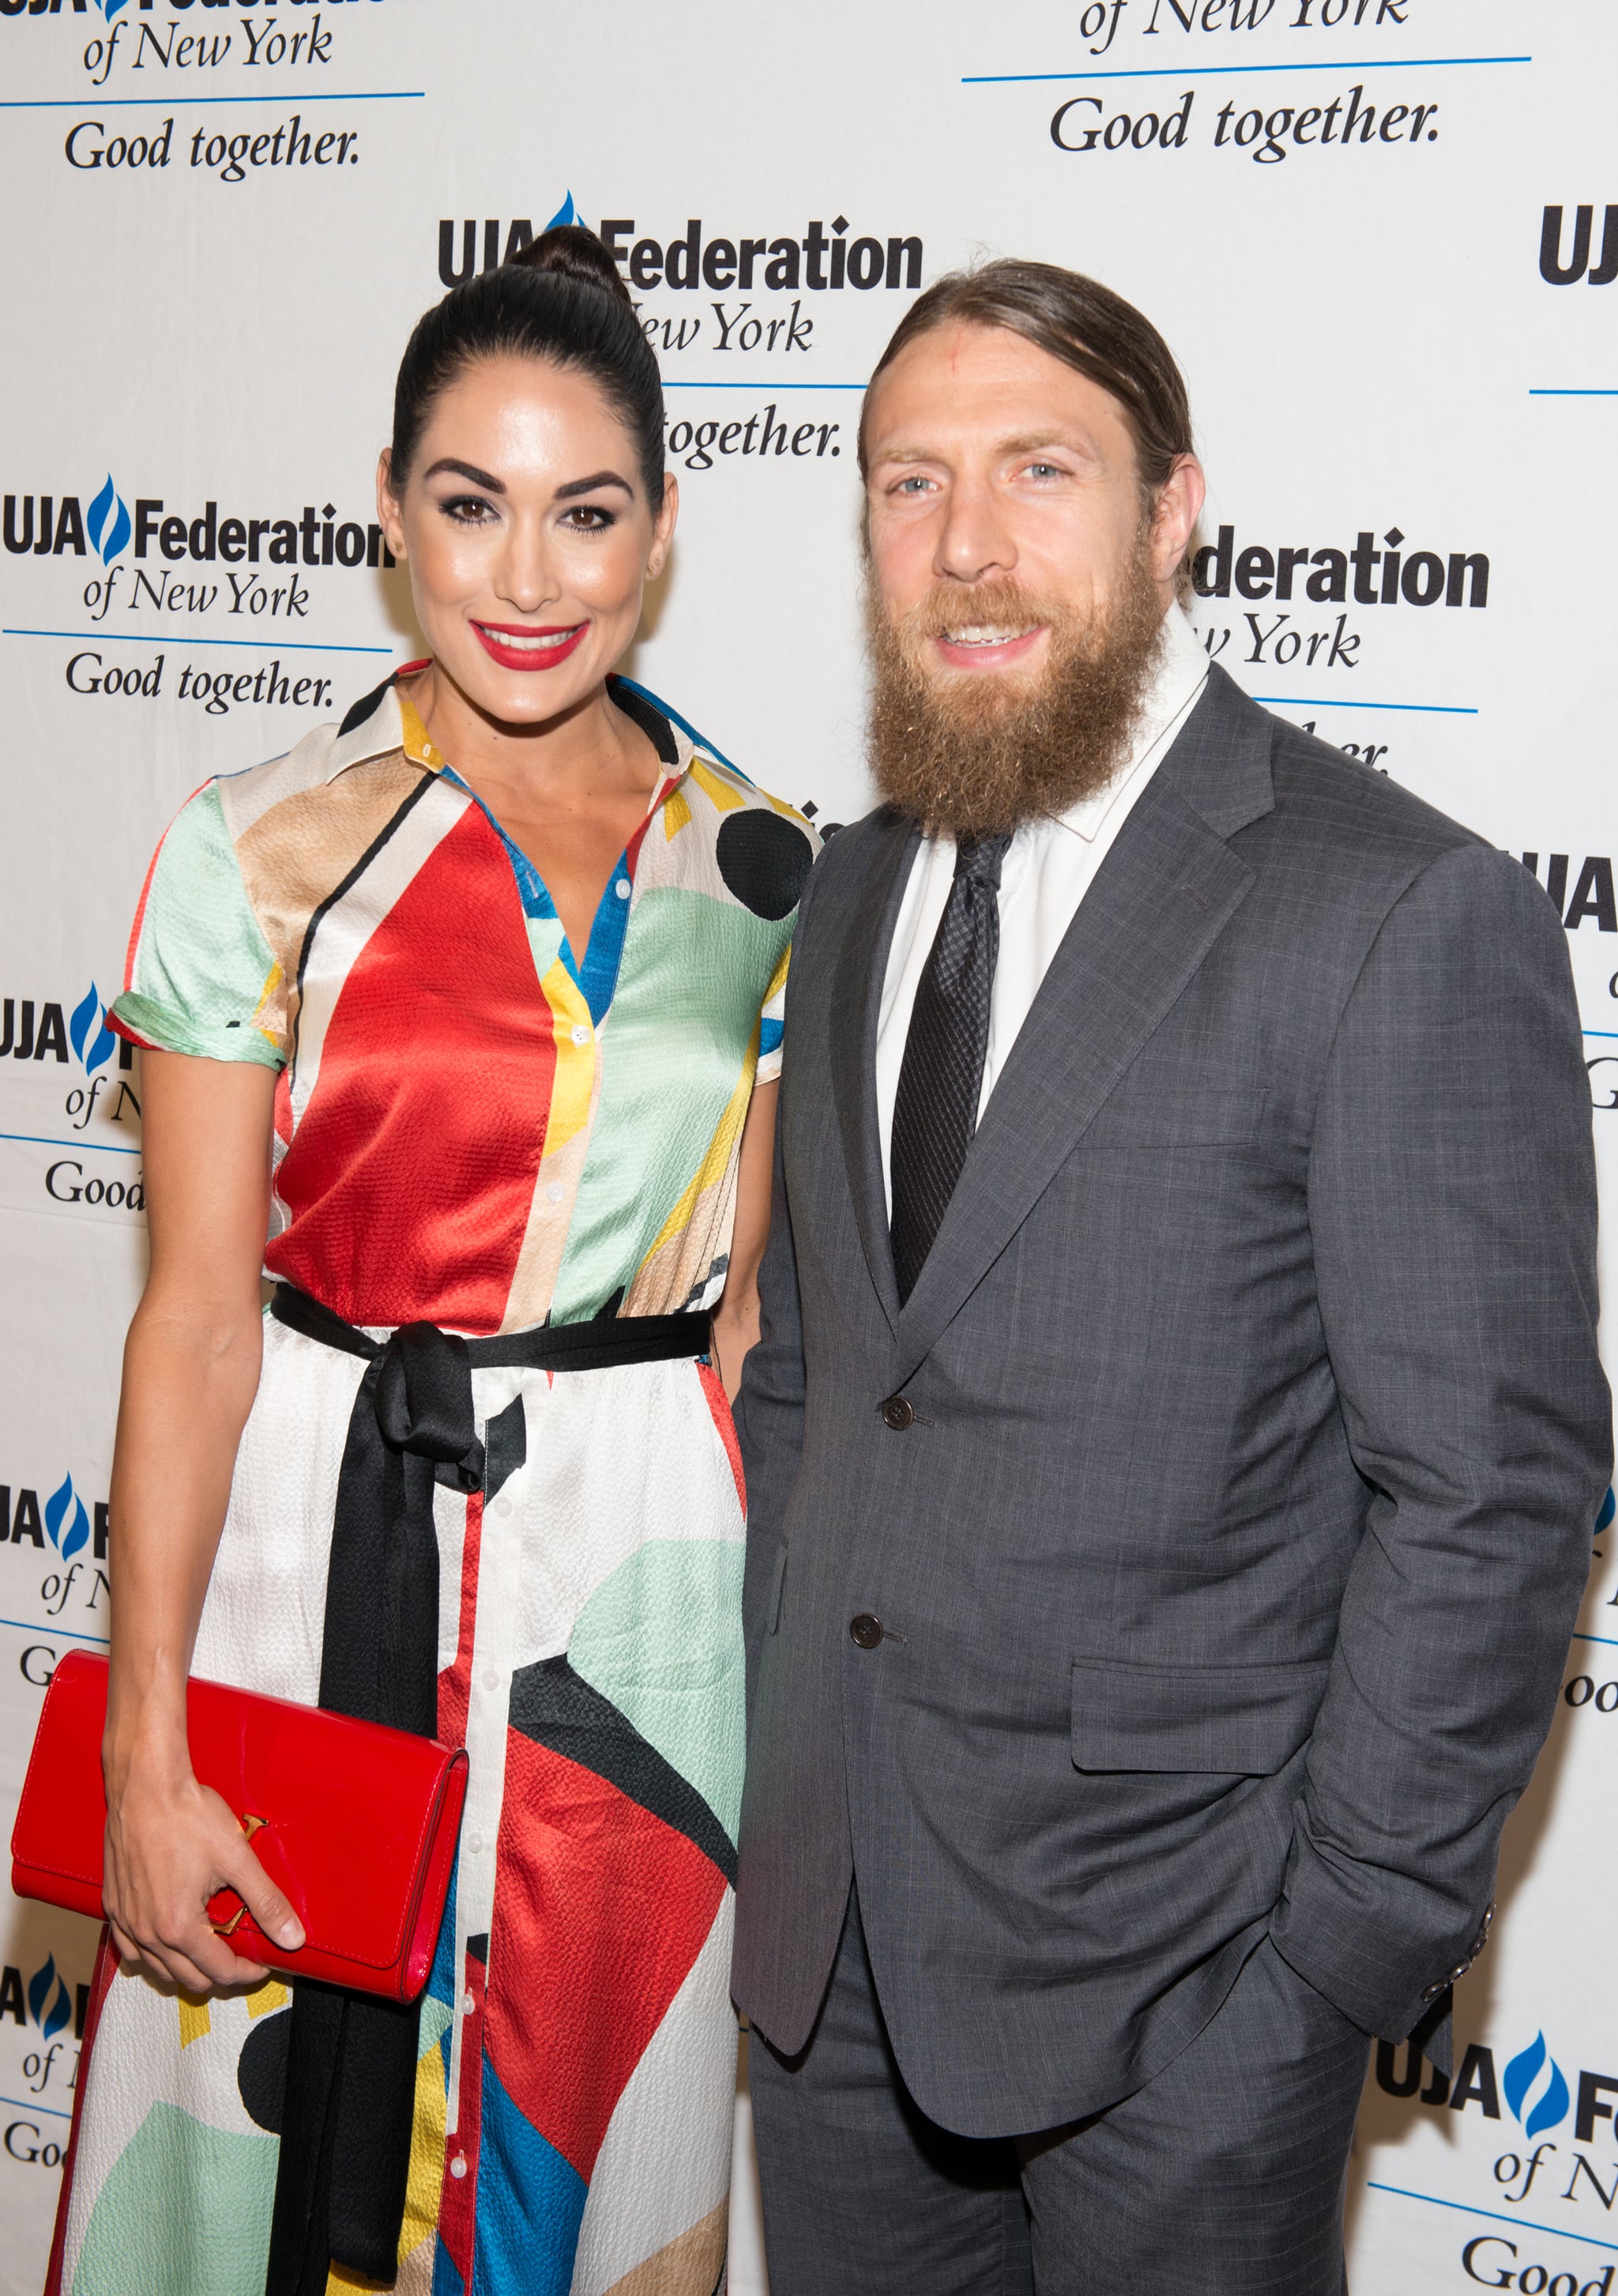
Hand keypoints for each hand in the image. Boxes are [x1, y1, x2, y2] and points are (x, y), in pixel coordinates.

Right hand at [103, 1752, 304, 1992]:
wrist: (144, 1785)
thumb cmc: (189, 1817)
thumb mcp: (237, 1859)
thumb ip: (267, 1903)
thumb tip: (293, 1938)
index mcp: (178, 1928)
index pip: (218, 1971)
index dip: (247, 1972)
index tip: (263, 1962)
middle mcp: (146, 1933)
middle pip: (188, 1978)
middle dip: (219, 1972)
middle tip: (242, 1954)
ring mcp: (125, 1920)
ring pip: (156, 1968)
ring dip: (185, 1966)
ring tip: (210, 1946)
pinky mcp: (112, 1904)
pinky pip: (129, 1948)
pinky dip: (151, 1953)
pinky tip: (168, 1938)